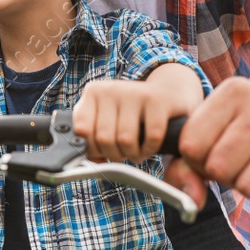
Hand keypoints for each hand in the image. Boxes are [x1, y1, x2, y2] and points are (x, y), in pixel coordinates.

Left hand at [73, 76, 188, 162]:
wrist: (168, 92)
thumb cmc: (132, 113)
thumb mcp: (107, 118)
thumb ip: (92, 138)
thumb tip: (94, 160)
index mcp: (93, 92)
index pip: (82, 130)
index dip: (93, 149)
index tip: (103, 151)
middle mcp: (111, 89)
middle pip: (104, 139)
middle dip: (115, 155)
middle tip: (123, 153)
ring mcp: (134, 92)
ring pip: (125, 140)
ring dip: (132, 154)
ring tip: (136, 152)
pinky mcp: (157, 100)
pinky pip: (151, 137)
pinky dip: (150, 149)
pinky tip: (149, 147)